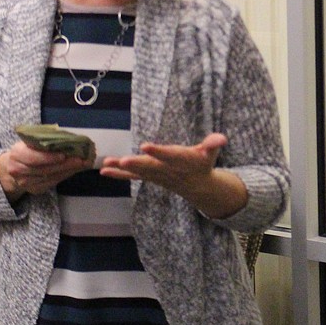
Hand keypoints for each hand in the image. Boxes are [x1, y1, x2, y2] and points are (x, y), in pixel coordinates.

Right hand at [0, 140, 91, 198]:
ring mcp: (25, 182)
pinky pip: (52, 183)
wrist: (14, 166)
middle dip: (64, 164)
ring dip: (67, 171)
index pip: (33, 158)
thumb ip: (44, 140)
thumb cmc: (27, 150)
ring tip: (81, 164)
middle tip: (80, 160)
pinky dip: (64, 176)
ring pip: (50, 177)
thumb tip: (68, 139)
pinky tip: (73, 170)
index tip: (64, 155)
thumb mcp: (31, 141)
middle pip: (44, 169)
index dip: (49, 157)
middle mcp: (17, 170)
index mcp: (16, 153)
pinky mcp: (34, 189)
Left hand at [99, 133, 224, 191]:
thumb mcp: (210, 153)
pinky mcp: (149, 177)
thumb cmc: (203, 163)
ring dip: (122, 169)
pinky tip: (104, 170)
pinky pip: (132, 177)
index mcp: (183, 161)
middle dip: (137, 164)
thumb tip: (222, 138)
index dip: (159, 152)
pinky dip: (118, 175)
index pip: (170, 156)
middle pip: (150, 167)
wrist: (197, 187)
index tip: (145, 145)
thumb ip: (213, 144)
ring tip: (107, 164)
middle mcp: (167, 169)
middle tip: (123, 161)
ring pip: (138, 172)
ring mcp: (156, 175)